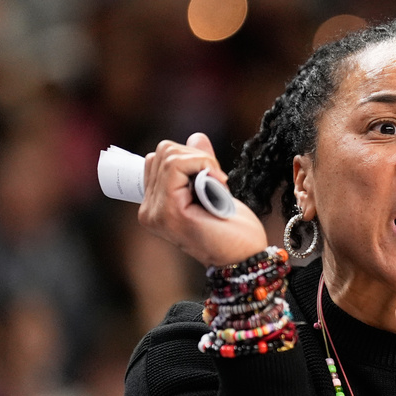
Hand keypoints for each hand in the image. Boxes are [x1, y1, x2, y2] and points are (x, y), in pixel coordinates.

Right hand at [138, 133, 267, 266]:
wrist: (247, 258)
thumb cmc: (234, 231)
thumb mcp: (215, 190)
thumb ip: (200, 165)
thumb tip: (196, 137)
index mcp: (155, 207)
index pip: (156, 160)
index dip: (186, 159)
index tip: (210, 177)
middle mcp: (148, 211)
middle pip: (162, 152)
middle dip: (195, 158)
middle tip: (218, 183)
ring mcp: (155, 212)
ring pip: (169, 154)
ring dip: (202, 162)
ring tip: (218, 186)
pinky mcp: (169, 210)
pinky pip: (177, 164)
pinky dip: (203, 164)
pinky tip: (219, 184)